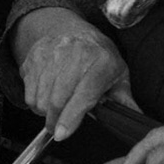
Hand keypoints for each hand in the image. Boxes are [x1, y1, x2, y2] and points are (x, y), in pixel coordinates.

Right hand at [15, 9, 134, 139]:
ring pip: (40, 96)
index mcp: (101, 61)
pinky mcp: (34, 57)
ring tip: (53, 110)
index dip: (71, 117)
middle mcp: (74, 54)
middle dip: (54, 120)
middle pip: (57, 98)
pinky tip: (44, 96)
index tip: (62, 134)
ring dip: (43, 111)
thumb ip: (124, 100)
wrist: (72, 29)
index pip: (83, 94)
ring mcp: (51, 54)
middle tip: (57, 128)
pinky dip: (34, 100)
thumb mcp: (118, 74)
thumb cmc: (98, 55)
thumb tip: (136, 120)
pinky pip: (28, 89)